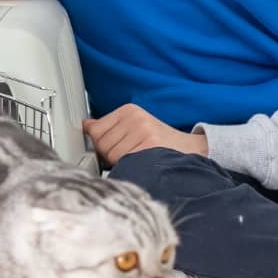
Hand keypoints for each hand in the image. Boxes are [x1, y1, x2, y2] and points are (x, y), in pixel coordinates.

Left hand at [83, 104, 208, 165]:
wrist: (191, 149)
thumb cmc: (160, 142)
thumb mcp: (134, 127)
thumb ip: (109, 127)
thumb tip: (86, 127)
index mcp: (128, 110)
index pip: (95, 130)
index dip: (99, 145)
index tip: (110, 150)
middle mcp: (135, 117)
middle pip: (101, 144)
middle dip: (108, 156)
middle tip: (126, 158)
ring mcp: (143, 130)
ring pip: (112, 155)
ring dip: (120, 163)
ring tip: (136, 160)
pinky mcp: (151, 144)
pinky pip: (126, 161)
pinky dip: (130, 167)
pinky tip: (142, 164)